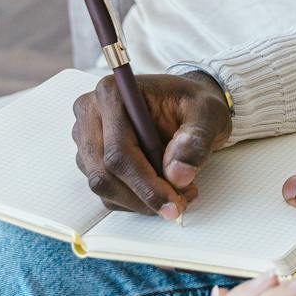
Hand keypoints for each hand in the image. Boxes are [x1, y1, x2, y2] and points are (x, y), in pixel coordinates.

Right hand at [72, 71, 231, 218]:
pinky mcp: (90, 157)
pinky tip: (163, 190)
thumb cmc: (193, 102)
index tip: (173, 202)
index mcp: (114, 92)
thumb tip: (178, 174)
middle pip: (104, 172)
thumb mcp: (208, 112)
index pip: (119, 150)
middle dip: (143, 195)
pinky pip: (107, 190)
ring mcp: (86, 136)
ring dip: (140, 200)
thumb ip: (196, 138)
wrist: (186, 103)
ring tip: (179, 193)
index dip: (145, 182)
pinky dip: (135, 199)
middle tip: (180, 203)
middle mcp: (91, 112)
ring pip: (104, 185)